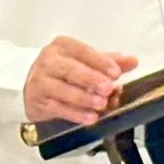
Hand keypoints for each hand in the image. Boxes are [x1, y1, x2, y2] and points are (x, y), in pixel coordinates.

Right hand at [24, 37, 138, 124]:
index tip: (116, 72)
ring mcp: (41, 81)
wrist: (31, 86)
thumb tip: (132, 61)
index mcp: (63, 46)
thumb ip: (108, 61)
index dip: (99, 61)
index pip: (82, 51)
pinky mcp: (38, 101)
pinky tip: (89, 117)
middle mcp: (49, 61)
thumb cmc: (61, 71)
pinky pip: (58, 108)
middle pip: (70, 69)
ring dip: (84, 98)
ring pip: (62, 90)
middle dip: (91, 79)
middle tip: (108, 88)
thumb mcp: (84, 62)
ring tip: (101, 104)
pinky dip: (75, 114)